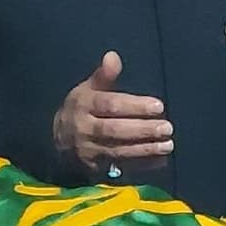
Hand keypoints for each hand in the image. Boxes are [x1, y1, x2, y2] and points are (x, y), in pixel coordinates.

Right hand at [52, 50, 172, 176]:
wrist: (57, 140)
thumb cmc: (81, 109)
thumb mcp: (87, 89)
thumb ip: (103, 75)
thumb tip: (113, 56)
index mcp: (83, 105)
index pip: (110, 105)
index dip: (135, 106)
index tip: (159, 106)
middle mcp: (84, 129)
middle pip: (114, 130)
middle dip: (142, 130)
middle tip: (167, 127)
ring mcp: (89, 151)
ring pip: (118, 151)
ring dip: (145, 149)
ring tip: (168, 145)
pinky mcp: (94, 169)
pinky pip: (120, 168)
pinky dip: (141, 165)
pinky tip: (160, 161)